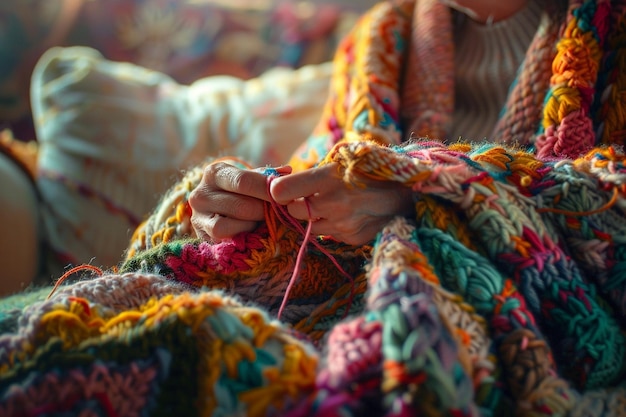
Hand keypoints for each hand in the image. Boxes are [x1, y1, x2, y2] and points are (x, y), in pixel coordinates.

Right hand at [189, 162, 290, 240]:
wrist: (218, 209)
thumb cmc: (241, 191)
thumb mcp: (251, 178)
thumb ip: (268, 176)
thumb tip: (286, 171)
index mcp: (215, 173)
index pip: (243, 181)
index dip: (268, 191)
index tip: (287, 198)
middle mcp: (200, 194)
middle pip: (241, 206)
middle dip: (264, 211)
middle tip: (280, 213)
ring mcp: (198, 217)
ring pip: (229, 226)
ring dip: (252, 225)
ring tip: (262, 221)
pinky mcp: (201, 237)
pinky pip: (224, 240)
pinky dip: (241, 236)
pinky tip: (251, 231)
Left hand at [269, 163, 414, 244]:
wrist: (409, 191)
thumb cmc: (371, 170)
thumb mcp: (344, 160)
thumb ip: (314, 174)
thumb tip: (281, 185)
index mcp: (328, 177)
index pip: (282, 191)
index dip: (279, 191)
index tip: (283, 190)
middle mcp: (332, 203)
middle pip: (293, 212)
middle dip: (297, 205)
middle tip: (308, 197)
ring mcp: (342, 224)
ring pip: (309, 227)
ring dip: (314, 218)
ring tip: (332, 205)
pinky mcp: (351, 238)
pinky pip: (329, 235)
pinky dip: (332, 227)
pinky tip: (347, 215)